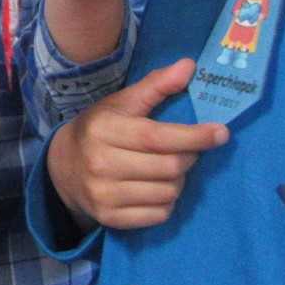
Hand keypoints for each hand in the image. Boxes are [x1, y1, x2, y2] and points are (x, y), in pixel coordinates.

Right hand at [45, 58, 227, 228]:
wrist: (63, 167)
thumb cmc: (100, 129)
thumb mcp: (123, 103)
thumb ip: (156, 85)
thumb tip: (189, 66)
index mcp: (105, 130)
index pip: (158, 137)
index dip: (194, 136)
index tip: (221, 133)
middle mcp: (101, 163)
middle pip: (169, 167)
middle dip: (188, 158)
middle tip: (187, 151)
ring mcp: (104, 194)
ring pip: (168, 192)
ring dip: (179, 181)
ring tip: (169, 169)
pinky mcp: (109, 218)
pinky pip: (159, 214)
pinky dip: (167, 202)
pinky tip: (157, 188)